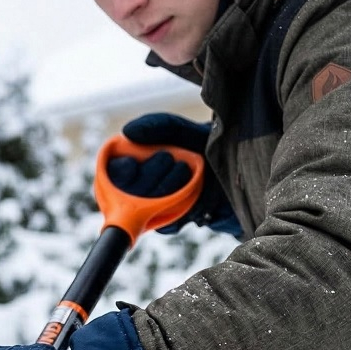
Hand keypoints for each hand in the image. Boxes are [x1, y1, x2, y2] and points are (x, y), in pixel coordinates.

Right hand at [107, 113, 241, 237]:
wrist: (236, 166)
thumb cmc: (205, 145)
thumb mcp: (182, 130)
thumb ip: (157, 126)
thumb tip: (127, 131)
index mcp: (134, 163)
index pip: (114, 173)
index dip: (121, 171)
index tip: (132, 164)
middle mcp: (138, 188)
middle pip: (128, 192)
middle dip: (147, 174)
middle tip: (166, 158)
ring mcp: (152, 208)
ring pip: (145, 207)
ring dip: (163, 186)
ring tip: (182, 169)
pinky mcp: (170, 223)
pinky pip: (165, 223)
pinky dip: (177, 204)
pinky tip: (191, 188)